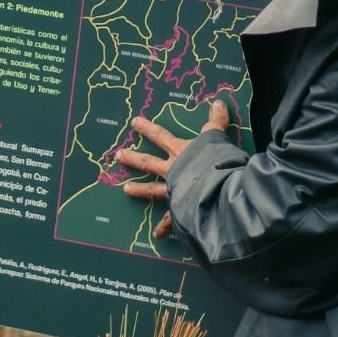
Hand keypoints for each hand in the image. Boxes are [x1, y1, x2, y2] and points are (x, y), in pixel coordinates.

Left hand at [115, 100, 229, 237]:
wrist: (218, 187)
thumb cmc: (218, 160)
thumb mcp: (218, 137)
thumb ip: (217, 121)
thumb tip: (219, 101)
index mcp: (180, 152)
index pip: (160, 136)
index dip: (147, 128)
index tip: (133, 123)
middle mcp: (173, 169)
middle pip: (148, 162)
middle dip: (133, 158)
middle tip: (118, 156)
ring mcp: (174, 190)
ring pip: (152, 189)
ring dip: (139, 190)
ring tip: (125, 191)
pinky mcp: (180, 208)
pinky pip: (171, 219)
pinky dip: (164, 227)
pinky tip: (156, 235)